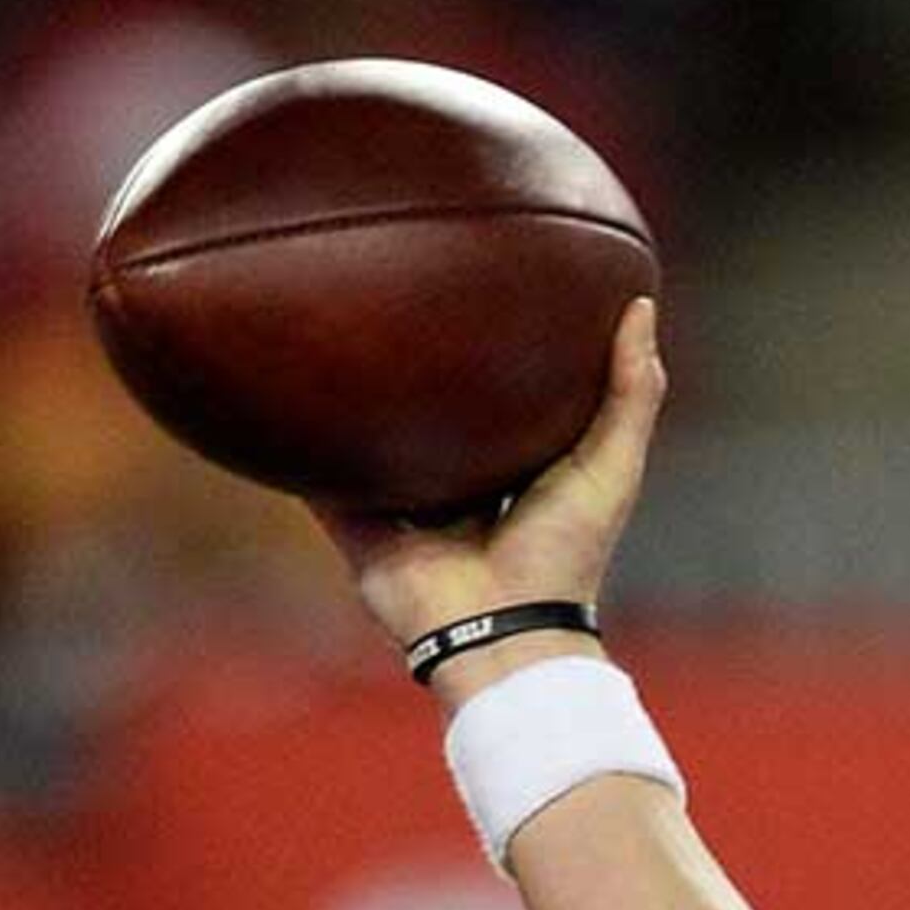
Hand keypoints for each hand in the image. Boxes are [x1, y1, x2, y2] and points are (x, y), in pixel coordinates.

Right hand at [312, 298, 666, 699]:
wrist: (499, 626)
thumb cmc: (565, 552)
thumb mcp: (611, 464)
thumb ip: (631, 393)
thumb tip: (641, 307)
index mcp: (513, 461)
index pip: (499, 391)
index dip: (495, 345)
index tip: (485, 283)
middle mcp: (453, 474)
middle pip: (426, 407)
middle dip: (412, 362)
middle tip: (392, 289)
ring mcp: (399, 495)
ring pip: (366, 430)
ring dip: (346, 393)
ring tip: (323, 322)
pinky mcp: (353, 514)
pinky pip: (312, 470)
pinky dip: (293, 436)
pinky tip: (268, 382)